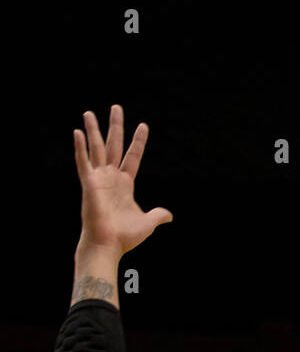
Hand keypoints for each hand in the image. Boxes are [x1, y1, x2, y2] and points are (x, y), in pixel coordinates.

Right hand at [74, 105, 172, 255]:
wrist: (108, 244)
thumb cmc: (124, 237)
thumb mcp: (147, 223)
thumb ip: (157, 215)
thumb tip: (169, 216)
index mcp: (125, 184)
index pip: (133, 157)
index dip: (138, 141)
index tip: (143, 125)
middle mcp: (111, 177)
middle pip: (114, 145)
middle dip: (116, 126)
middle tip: (116, 107)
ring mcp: (98, 179)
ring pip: (96, 148)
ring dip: (93, 130)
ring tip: (89, 112)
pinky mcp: (88, 183)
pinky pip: (82, 162)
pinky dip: (79, 147)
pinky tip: (77, 132)